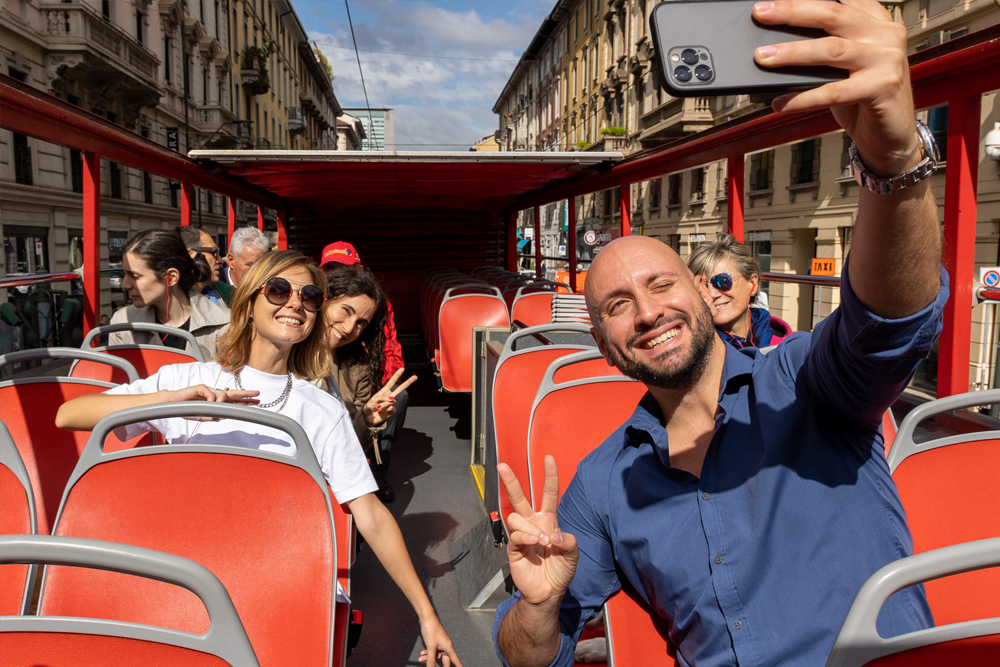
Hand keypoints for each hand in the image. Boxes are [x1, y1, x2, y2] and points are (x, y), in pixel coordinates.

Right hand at [167, 384, 258, 420]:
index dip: (244, 401)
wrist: (173, 404)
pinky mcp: (201, 387)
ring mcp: (208, 390)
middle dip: (246, 394)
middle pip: (233, 394)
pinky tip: (208, 403)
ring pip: (222, 394)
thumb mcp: (202, 416)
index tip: (255, 401)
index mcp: (216, 402)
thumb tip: (223, 416)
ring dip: (221, 402)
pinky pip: (211, 393)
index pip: (233, 401)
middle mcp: (214, 394)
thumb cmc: (187, 409)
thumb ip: (212, 416)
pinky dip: (211, 399)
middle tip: (258, 394)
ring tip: (216, 406)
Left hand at [362, 368, 416, 427]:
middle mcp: (389, 396)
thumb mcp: (374, 399)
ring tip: (378, 408)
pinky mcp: (392, 411)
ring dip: (384, 405)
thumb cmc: (370, 406)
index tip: (402, 369)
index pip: (392, 382)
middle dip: (408, 382)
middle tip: (415, 376)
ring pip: (392, 401)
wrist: (368, 417)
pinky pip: (392, 408)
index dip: (397, 375)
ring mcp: (392, 403)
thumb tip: (393, 399)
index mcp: (385, 391)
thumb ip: (383, 397)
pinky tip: (382, 412)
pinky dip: (385, 410)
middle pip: (400, 389)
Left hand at [417, 615, 461, 666]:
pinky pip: (432, 651)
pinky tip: (422, 653)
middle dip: (439, 664)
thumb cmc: (432, 629)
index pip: (455, 659)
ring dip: (429, 657)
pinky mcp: (435, 642)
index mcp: (448, 647)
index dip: (458, 665)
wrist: (427, 619)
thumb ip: (431, 659)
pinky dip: (427, 653)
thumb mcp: (431, 647)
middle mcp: (445, 646)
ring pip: (436, 655)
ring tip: (422, 659)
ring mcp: (440, 644)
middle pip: (444, 659)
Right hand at [498, 455, 578, 606]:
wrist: (549, 592)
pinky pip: (515, 535)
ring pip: (517, 517)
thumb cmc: (560, 571)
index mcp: (548, 520)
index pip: (548, 494)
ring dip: (531, 527)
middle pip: (519, 497)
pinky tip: (535, 544)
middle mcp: (533, 523)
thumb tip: (553, 535)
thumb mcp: (573, 555)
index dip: (549, 476)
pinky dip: (526, 537)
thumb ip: (569, 542)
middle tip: (502, 465)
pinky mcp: (514, 548)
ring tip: (542, 543)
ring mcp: (522, 535)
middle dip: (510, 481)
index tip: (548, 458)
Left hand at [752, 0, 920, 174]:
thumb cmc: (863, 98)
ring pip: (831, 50)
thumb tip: (774, 46)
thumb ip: (821, 47)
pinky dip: (802, 98)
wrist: (891, 134)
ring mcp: (886, 59)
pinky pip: (834, 91)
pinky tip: (781, 103)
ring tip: (762, 57)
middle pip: (832, 15)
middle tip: (761, 13)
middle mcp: (885, 34)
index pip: (838, 0)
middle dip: (792, 11)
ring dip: (792, 53)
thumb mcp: (843, 65)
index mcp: (875, 20)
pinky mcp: (882, 87)